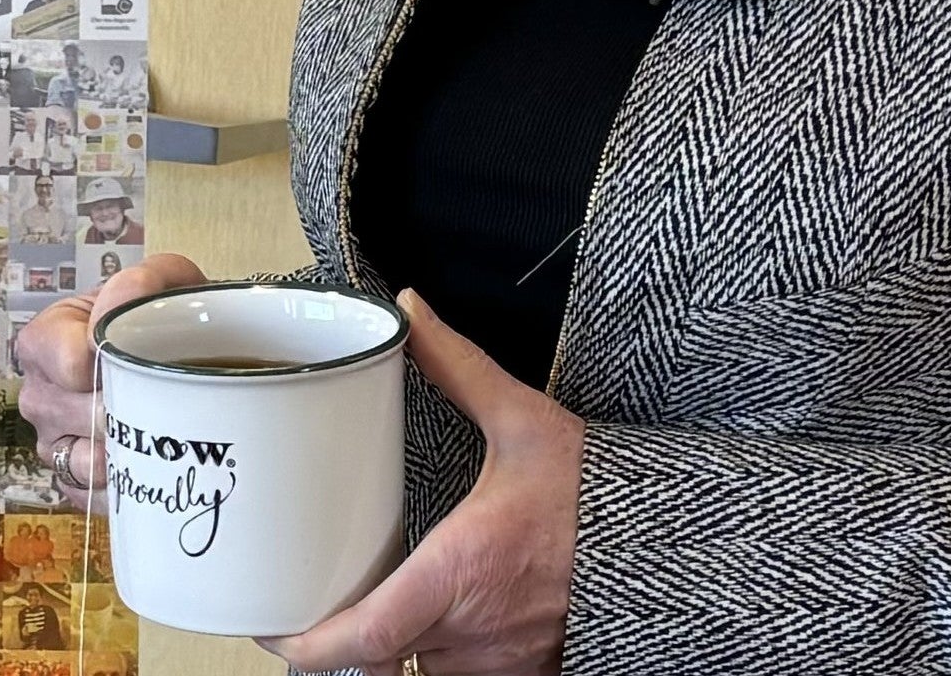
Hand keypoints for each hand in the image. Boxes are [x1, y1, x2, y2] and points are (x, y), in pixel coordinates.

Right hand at [13, 251, 206, 491]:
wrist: (173, 361)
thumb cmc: (158, 322)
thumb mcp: (160, 285)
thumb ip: (145, 280)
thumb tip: (126, 298)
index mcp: (44, 342)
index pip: (68, 363)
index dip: (111, 364)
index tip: (144, 357)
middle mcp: (38, 395)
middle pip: (82, 415)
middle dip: (129, 408)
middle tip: (165, 395)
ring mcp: (51, 444)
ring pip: (87, 462)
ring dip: (129, 450)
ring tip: (159, 429)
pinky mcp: (72, 485)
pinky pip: (93, 498)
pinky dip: (125, 487)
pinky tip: (148, 464)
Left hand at [261, 290, 577, 675]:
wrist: (677, 546)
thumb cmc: (599, 494)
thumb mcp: (525, 422)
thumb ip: (458, 367)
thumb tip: (412, 311)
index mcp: (458, 573)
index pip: (362, 639)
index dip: (306, 647)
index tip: (274, 629)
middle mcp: (473, 631)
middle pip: (382, 655)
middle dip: (352, 631)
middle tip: (324, 593)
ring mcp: (503, 663)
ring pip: (421, 668)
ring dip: (401, 642)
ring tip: (385, 597)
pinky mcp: (531, 675)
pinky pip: (464, 674)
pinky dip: (443, 653)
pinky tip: (445, 616)